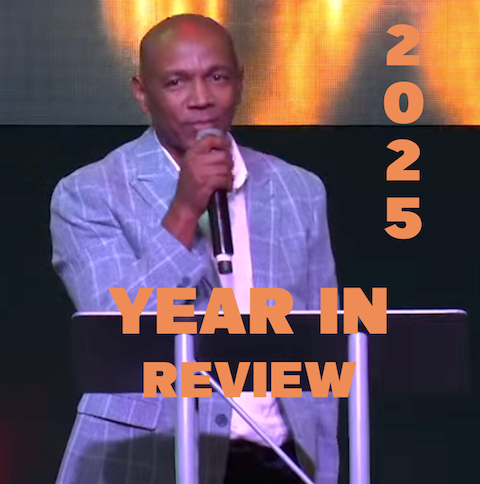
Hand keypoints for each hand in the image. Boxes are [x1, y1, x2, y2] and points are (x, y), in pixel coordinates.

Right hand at [162, 133, 232, 247]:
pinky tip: (223, 187)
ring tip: (224, 181)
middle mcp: (195, 159)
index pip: (210, 138)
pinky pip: (225, 178)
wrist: (184, 206)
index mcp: (191, 152)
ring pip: (225, 168)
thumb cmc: (191, 186)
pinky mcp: (206, 183)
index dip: (222, 142)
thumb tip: (225, 146)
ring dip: (228, 176)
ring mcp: (200, 171)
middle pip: (223, 154)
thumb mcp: (193, 165)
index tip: (226, 148)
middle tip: (226, 171)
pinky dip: (227, 184)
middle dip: (228, 164)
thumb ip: (205, 155)